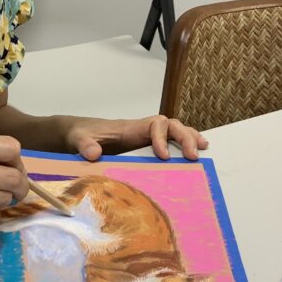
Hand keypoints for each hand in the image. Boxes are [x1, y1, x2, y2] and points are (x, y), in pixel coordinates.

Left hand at [63, 115, 207, 161]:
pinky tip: (194, 154)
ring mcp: (147, 137)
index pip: (155, 125)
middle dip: (184, 138)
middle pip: (172, 125)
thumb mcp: (79, 139)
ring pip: (175, 131)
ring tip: (203, 150)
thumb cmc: (81, 134)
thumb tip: (93, 154)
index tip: (163, 155)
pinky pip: (170, 142)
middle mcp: (142, 129)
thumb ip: (85, 144)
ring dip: (190, 138)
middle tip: (193, 156)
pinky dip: (184, 145)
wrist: (80, 133)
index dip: (162, 138)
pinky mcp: (147, 146)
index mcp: (131, 127)